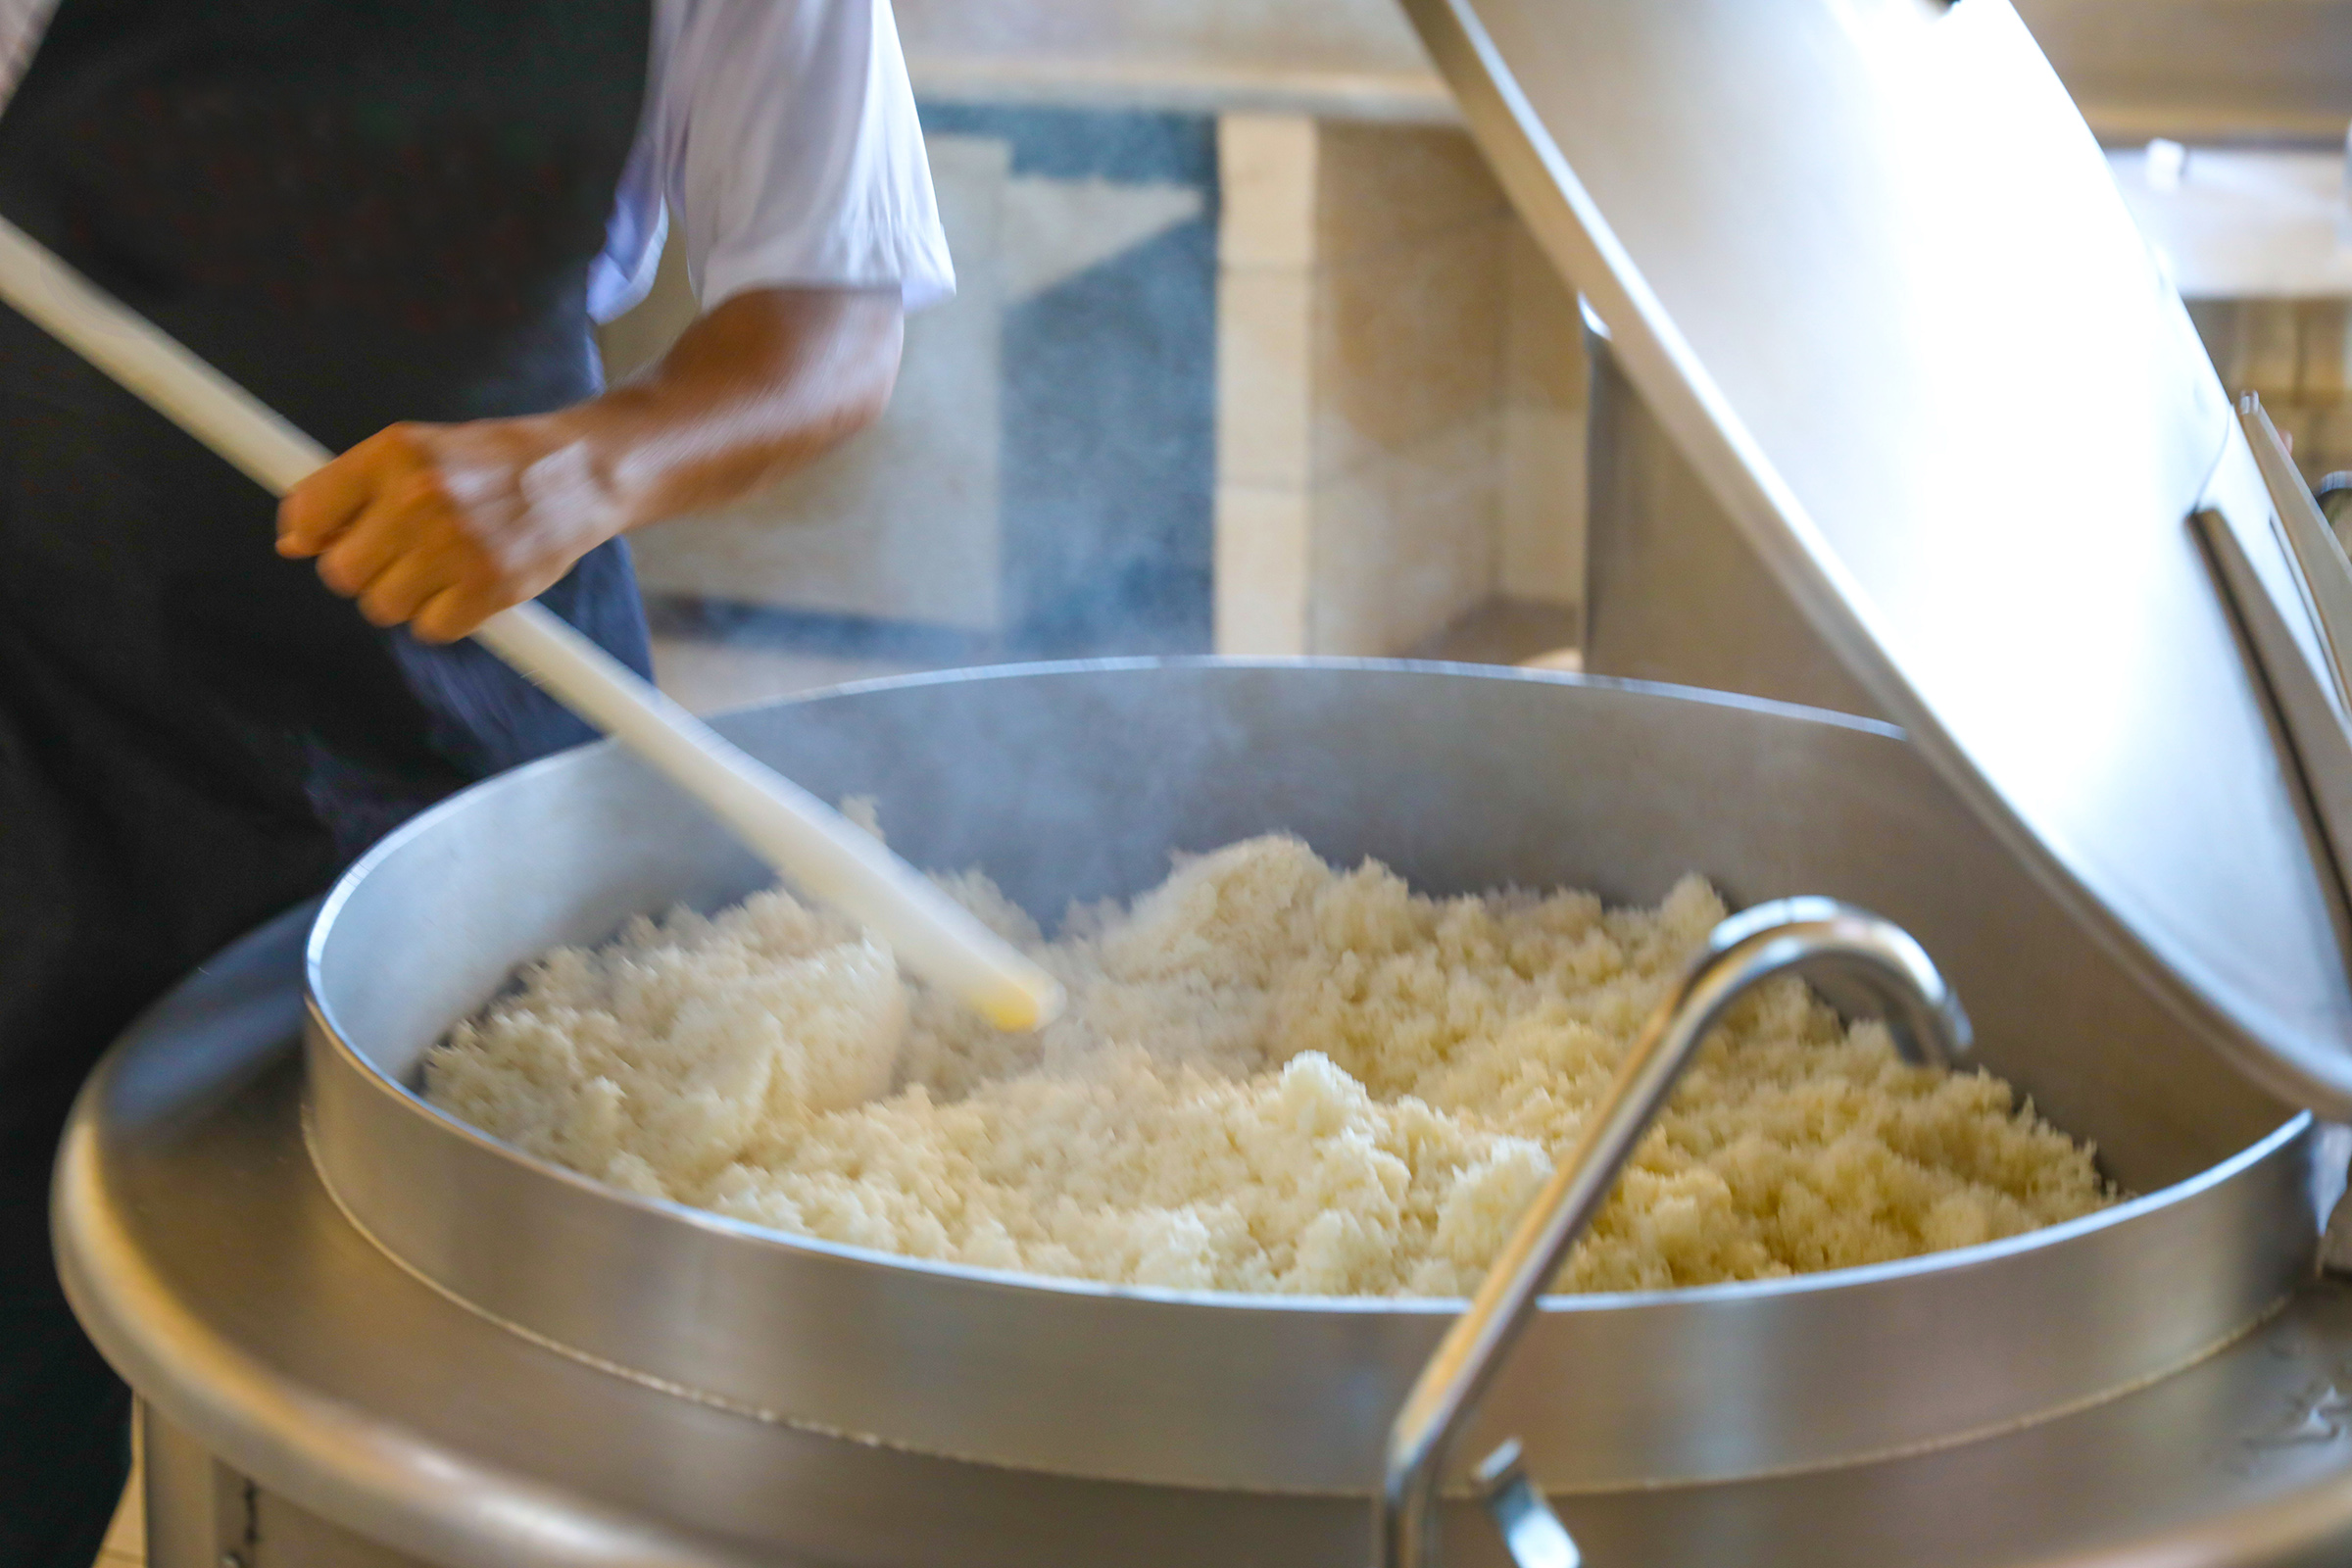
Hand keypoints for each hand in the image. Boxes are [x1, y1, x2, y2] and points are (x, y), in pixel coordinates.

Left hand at [277, 415, 626, 642]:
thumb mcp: (419, 451)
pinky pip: (431, 629)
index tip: (328, 540)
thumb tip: (294, 544)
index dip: (313, 535)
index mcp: (395, 453)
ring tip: (440, 567)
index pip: (308, 514)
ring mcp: (456, 545)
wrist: (580, 474)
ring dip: (405, 597)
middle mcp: (420, 497)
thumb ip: (354, 489)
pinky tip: (468, 585)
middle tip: (401, 554)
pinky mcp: (490, 586)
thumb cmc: (493, 463)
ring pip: (383, 606)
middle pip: (341, 573)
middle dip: (364, 571)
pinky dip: (445, 616)